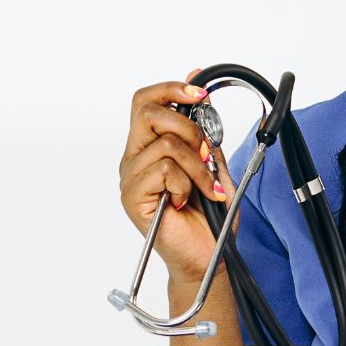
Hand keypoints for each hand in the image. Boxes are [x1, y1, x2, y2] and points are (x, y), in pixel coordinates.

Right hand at [119, 67, 236, 283]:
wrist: (207, 256)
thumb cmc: (209, 216)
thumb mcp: (214, 163)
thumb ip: (205, 131)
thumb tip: (200, 89)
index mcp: (149, 146)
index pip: (146, 101)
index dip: (172, 89)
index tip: (199, 93)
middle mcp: (135, 158)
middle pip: (148, 111)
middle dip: (189, 128)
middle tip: (205, 155)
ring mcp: (130, 178)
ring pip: (165, 144)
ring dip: (197, 166)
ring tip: (204, 188)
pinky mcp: (132, 197)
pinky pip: (163, 170)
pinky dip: (186, 184)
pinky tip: (185, 201)